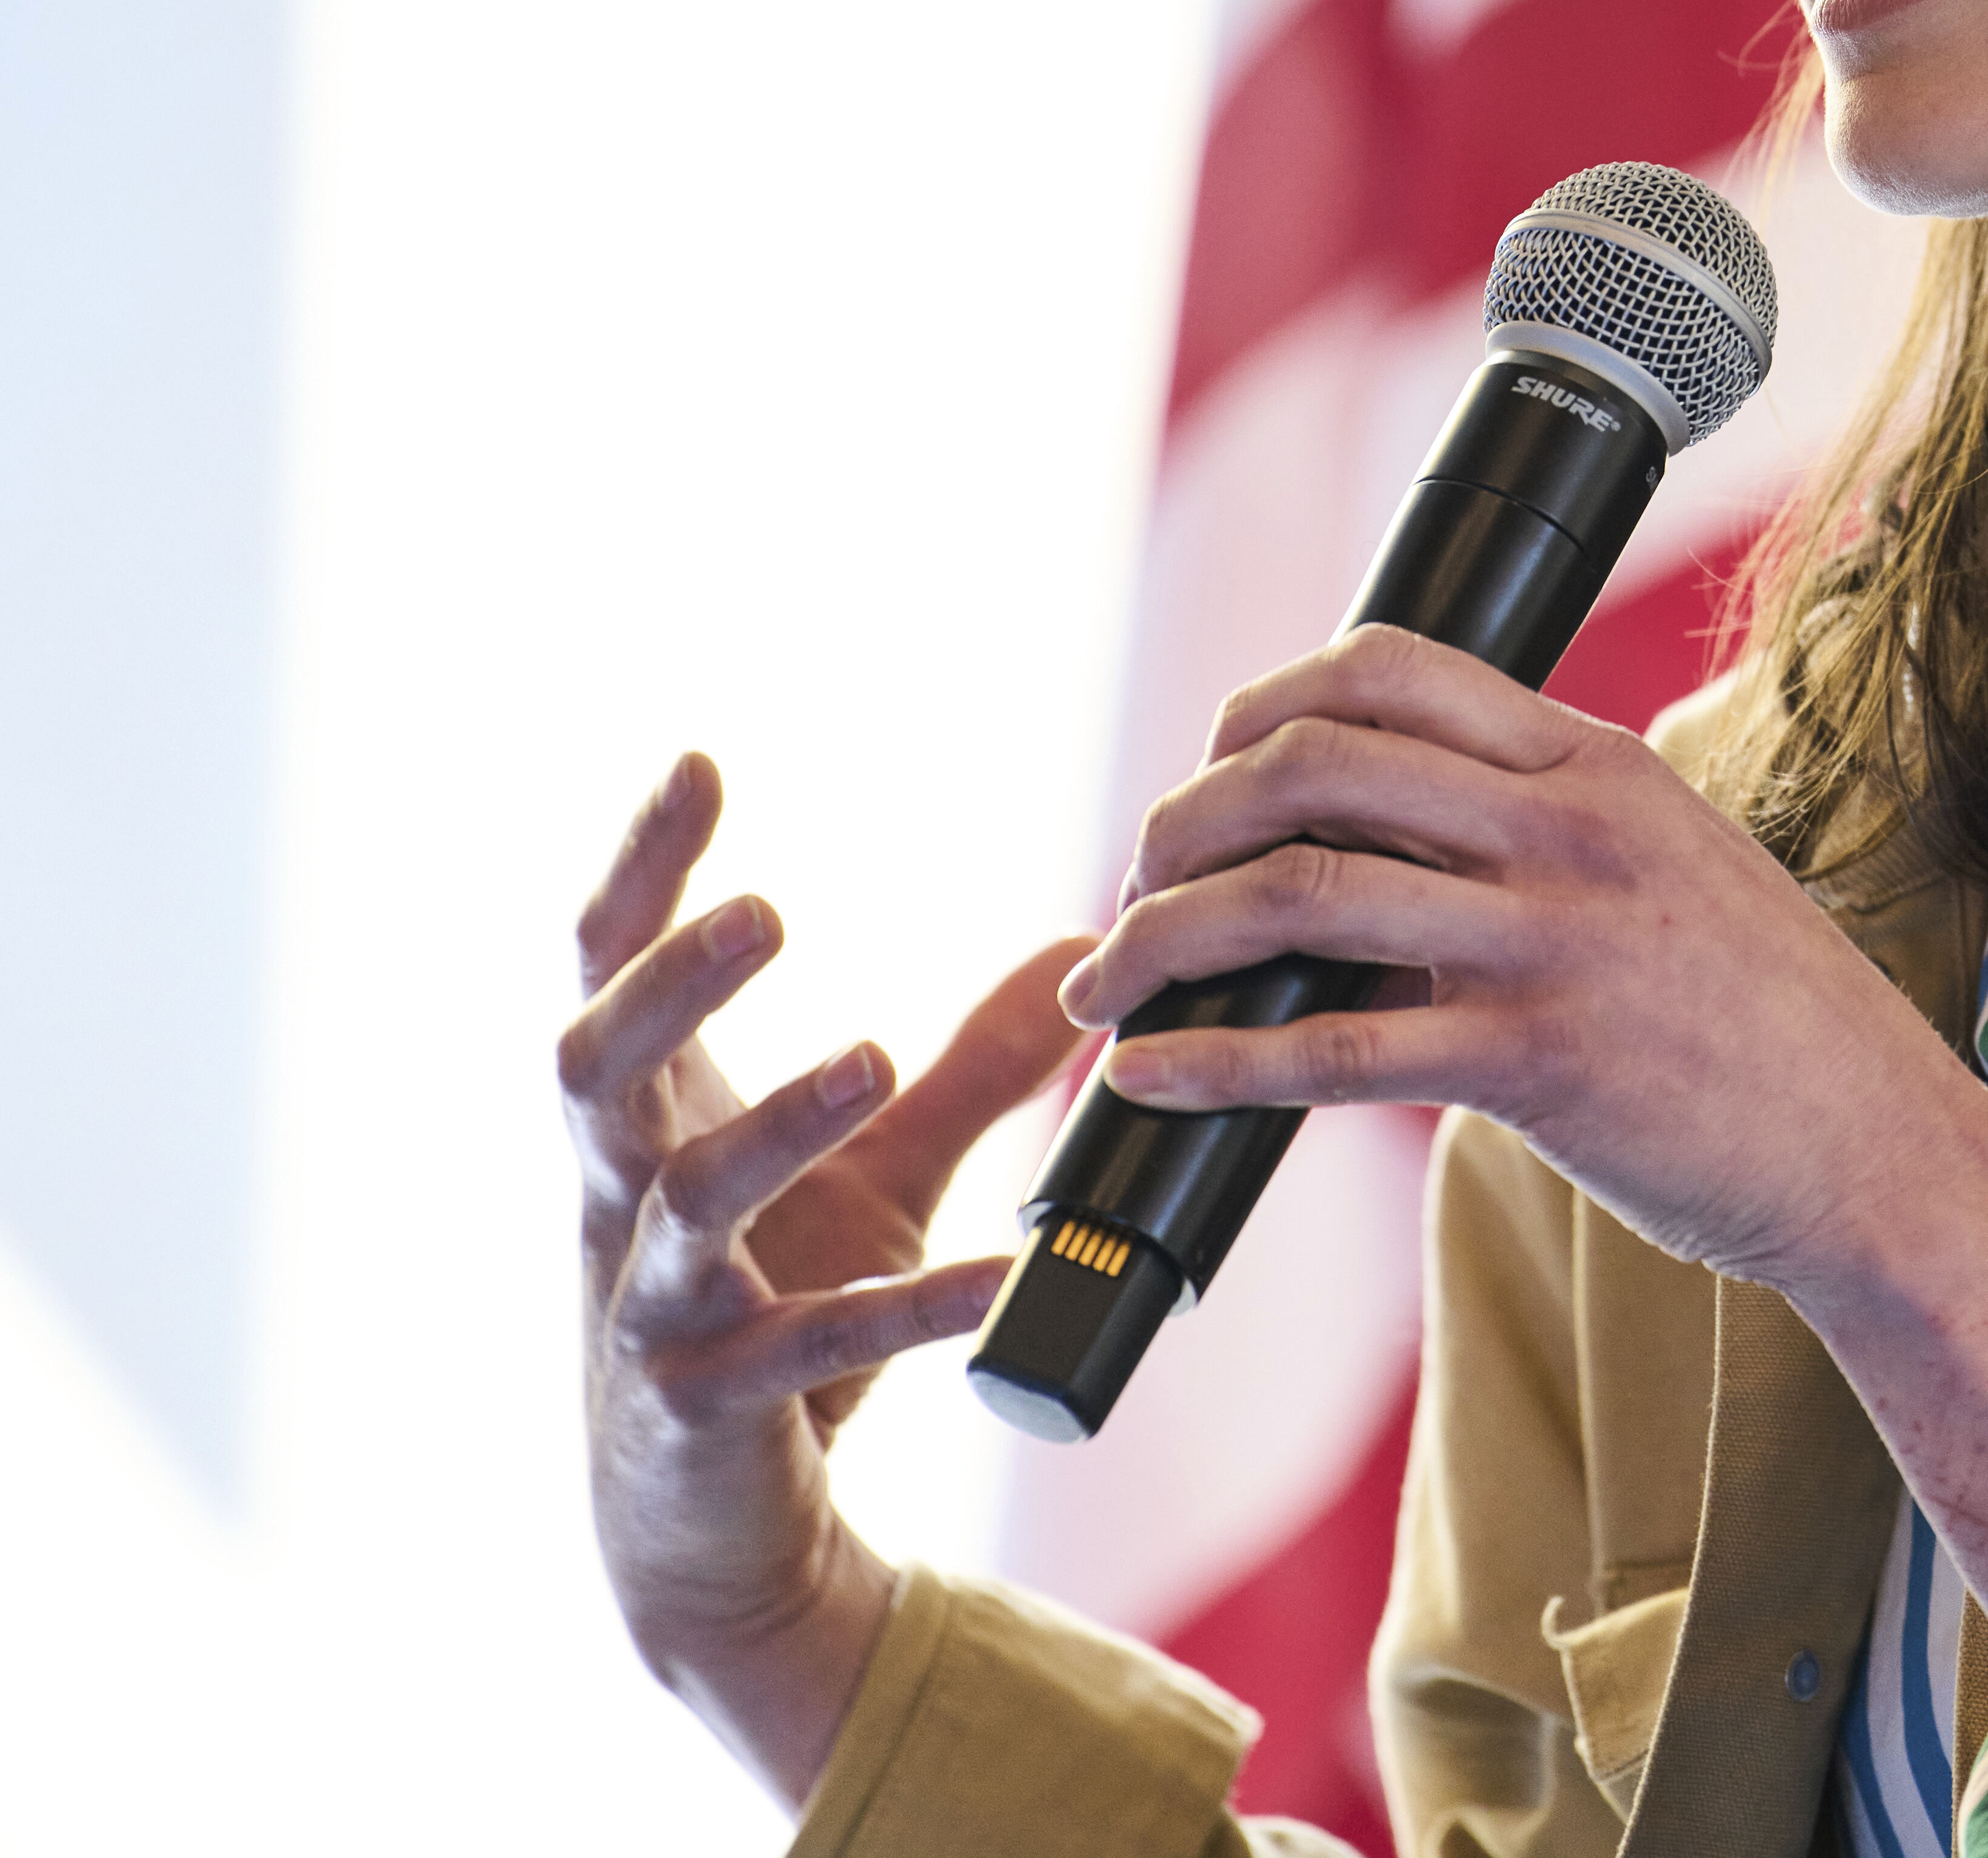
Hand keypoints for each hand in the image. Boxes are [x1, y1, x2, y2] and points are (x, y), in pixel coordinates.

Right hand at [561, 750, 1095, 1802]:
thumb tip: (1084, 947)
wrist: (710, 1536)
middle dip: (666, 986)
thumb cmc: (776, 1312)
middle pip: (593, 1070)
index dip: (642, 871)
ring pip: (682, 1206)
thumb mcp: (880, 1175)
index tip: (697, 762)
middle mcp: (626, 1206)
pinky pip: (800, 1348)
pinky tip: (996, 1279)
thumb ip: (971, 1066)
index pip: (611, 973)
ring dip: (777, 1128)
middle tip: (762, 907)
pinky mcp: (708, 1410)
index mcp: (655, 1128)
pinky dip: (900, 1310)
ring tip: (874, 1056)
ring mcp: (654, 1311)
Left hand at [1058, 625, 1987, 1305]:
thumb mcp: (1672, 868)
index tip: (1208, 775)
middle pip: (1312, 763)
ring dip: (1162, 939)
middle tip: (1134, 887)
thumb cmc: (1770, 1021)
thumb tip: (1388, 839)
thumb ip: (1545, 832)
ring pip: (1298, 894)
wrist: (1877, 1148)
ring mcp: (1556, 942)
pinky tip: (1149, 1078)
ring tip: (1104, 987)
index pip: (1386, 668)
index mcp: (1596, 764)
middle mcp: (1570, 830)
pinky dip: (1213, 1065)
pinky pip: (1333, 1049)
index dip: (1259, 708)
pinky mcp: (1540, 1064)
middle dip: (1181, 821)